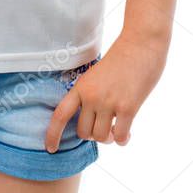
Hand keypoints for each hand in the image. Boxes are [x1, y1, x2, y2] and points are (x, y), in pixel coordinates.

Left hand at [44, 31, 168, 150]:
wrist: (141, 44)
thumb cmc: (121, 59)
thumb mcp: (96, 74)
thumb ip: (90, 94)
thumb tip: (92, 121)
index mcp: (81, 86)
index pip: (60, 114)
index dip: (52, 134)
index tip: (50, 149)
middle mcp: (92, 96)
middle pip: (83, 132)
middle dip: (93, 134)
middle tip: (105, 127)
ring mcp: (109, 102)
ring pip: (101, 137)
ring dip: (109, 138)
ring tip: (116, 129)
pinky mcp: (128, 108)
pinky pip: (120, 137)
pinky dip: (123, 139)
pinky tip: (128, 132)